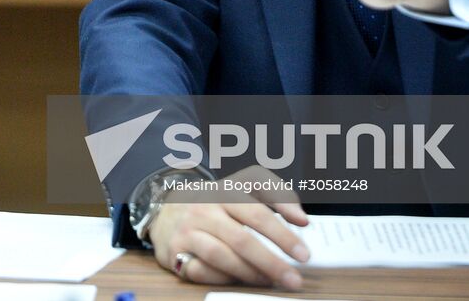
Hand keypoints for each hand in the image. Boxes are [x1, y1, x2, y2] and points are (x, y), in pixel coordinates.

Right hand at [148, 166, 309, 288]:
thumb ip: (277, 196)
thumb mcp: (243, 189)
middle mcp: (204, 209)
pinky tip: (238, 279)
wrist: (165, 211)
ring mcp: (188, 230)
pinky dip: (222, 278)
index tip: (303, 253)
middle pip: (241, 238)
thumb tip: (302, 220)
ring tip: (269, 281)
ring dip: (249, 273)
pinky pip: (202, 270)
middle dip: (271, 262)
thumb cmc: (214, 204)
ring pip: (221, 256)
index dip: (282, 234)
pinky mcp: (175, 251)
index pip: (256, 212)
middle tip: (293, 278)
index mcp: (224, 191)